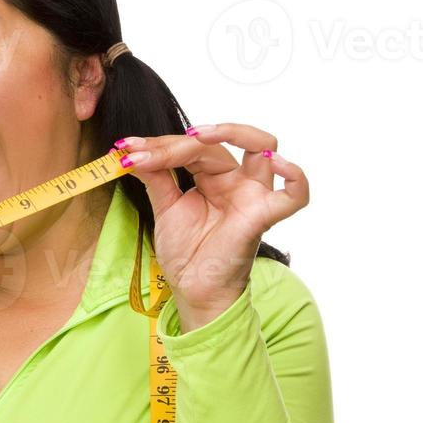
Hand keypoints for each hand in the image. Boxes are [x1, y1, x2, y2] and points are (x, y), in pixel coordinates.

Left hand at [113, 122, 309, 330]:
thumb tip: (131, 150)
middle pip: (218, 144)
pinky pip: (294, 195)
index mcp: (214, 177)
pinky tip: (276, 163)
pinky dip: (295, 176)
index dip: (160, 145)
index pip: (193, 148)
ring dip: (232, 132)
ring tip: (197, 137)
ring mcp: (253, 195)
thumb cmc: (186, 251)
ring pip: (263, 146)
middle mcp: (237, 180)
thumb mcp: (165, 207)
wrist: (192, 289)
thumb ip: (156, 177)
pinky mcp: (263, 216)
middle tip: (144, 152)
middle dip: (177, 144)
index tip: (127, 149)